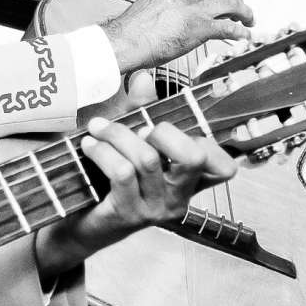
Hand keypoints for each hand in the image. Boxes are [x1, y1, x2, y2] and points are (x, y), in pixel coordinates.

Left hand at [32, 118, 238, 276]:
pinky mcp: (128, 214)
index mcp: (188, 183)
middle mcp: (179, 199)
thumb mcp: (129, 144)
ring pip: (147, 159)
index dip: (207, 143)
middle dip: (163, 132)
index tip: (172, 132)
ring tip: (97, 129)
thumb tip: (144, 78)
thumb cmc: (108, 182)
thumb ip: (140, 112)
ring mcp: (155, 209)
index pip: (224, 168)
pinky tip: (89, 145)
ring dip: (118, 135)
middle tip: (140, 130)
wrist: (80, 227)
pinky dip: (103, 151)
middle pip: (193, 157)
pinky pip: (121, 172)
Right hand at [101, 0, 254, 73]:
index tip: (219, 8)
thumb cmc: (131, 31)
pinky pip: (228, 26)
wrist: (123, 41)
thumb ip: (168, 7)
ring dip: (245, 12)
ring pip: (231, 2)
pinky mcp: (198, 27)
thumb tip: (179, 19)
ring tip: (249, 21)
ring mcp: (193, 9)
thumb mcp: (151, 6)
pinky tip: (244, 36)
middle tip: (243, 10)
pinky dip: (241, 31)